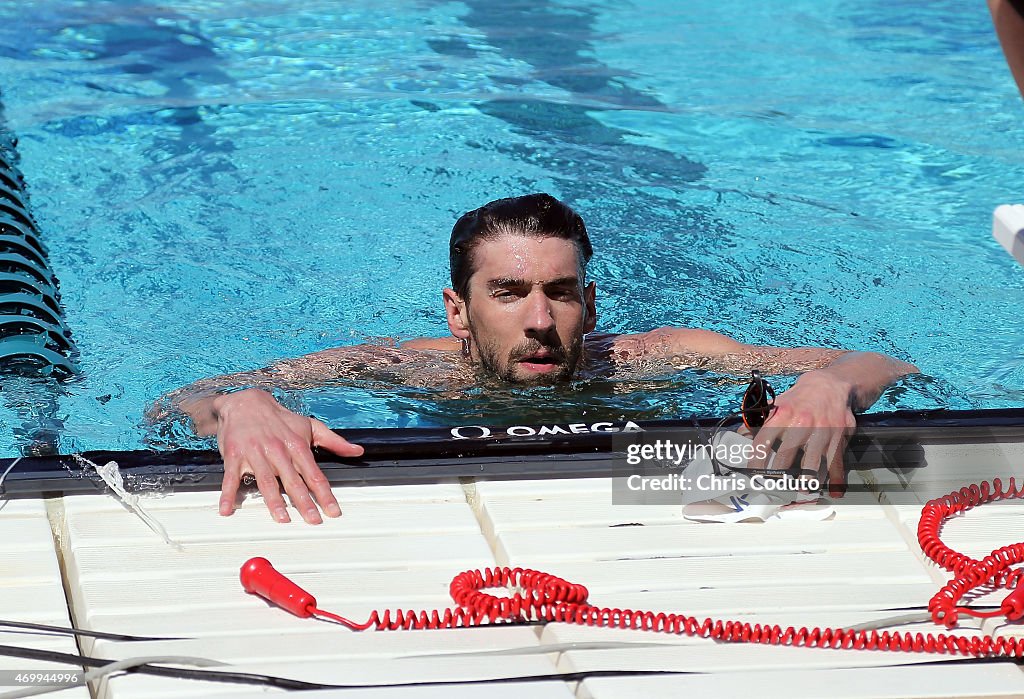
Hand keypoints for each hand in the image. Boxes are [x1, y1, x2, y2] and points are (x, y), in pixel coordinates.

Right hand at [208, 388, 362, 522]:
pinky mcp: (235, 456)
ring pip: (266, 481)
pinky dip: (228, 494)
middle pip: (293, 481)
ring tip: (282, 518)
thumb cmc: (280, 419)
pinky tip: (227, 510)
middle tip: (313, 520)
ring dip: (273, 501)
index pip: (314, 474)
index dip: (325, 494)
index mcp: (297, 446)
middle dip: (304, 502)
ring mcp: (256, 454)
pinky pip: (231, 478)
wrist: (245, 401)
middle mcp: (278, 451)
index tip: (333, 511)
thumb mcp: (309, 426)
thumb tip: (357, 451)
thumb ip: (334, 441)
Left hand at [746, 371, 856, 497]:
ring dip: (806, 480)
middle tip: (775, 486)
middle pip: (785, 456)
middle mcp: (801, 423)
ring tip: (801, 489)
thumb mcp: (778, 404)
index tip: (753, 474)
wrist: (831, 385)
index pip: (763, 442)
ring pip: (812, 463)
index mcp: (782, 415)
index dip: (756, 461)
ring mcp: (821, 432)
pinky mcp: (838, 437)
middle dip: (779, 475)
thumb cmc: (800, 398)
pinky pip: (836, 462)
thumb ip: (760, 421)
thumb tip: (741, 434)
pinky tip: (834, 491)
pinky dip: (836, 478)